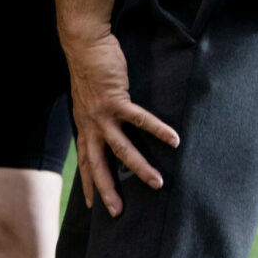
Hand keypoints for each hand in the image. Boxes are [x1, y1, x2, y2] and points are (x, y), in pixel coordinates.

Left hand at [65, 30, 179, 216]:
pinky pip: (139, 119)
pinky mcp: (115, 99)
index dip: (88, 182)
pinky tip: (174, 140)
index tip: (92, 205)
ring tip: (158, 183)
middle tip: (117, 212)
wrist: (84, 45)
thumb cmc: (90, 71)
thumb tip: (106, 129)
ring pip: (121, 147)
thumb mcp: (88, 100)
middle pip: (97, 163)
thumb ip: (97, 117)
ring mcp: (101, 113)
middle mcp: (90, 124)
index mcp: (84, 126)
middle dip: (107, 189)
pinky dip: (156, 130)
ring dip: (139, 167)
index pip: (85, 161)